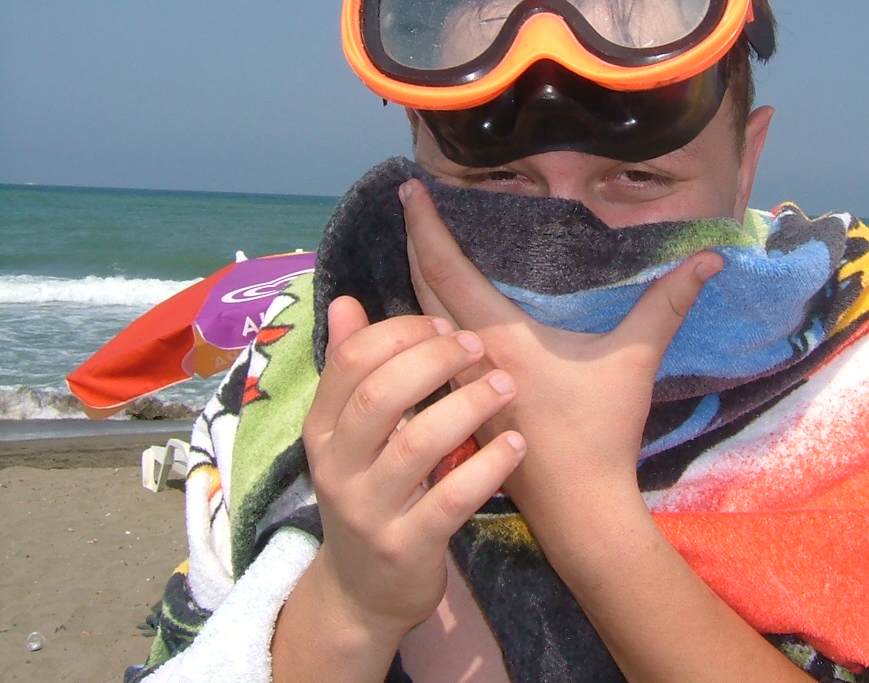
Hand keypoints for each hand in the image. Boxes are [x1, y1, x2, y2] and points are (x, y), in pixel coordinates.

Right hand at [299, 296, 525, 643]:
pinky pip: (450, 500)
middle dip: (435, 360)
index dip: (402, 332)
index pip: (352, 361)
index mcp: (324, 428)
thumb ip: (351, 369)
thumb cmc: (371, 494)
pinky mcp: (405, 548)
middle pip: (380, 396)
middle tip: (480, 346)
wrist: (362, 595)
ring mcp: (368, 511)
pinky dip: (487, 468)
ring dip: (468, 406)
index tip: (448, 323)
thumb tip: (344, 301)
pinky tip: (515, 445)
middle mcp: (337, 466)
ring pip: (417, 445)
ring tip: (506, 386)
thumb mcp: (351, 436)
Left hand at [399, 178, 720, 519]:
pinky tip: (439, 305)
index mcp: (499, 336)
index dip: (426, 225)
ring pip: (421, 318)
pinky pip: (431, 344)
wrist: (576, 507)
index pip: (446, 269)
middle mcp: (469, 354)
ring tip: (419, 241)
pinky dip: (427, 312)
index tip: (411, 188)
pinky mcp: (465, 402)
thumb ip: (668, 304)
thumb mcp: (635, 360)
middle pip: (421, 286)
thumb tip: (710, 259)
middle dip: (412, 239)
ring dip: (416, 276)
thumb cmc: (600, 432)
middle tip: (409, 201)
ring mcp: (462, 382)